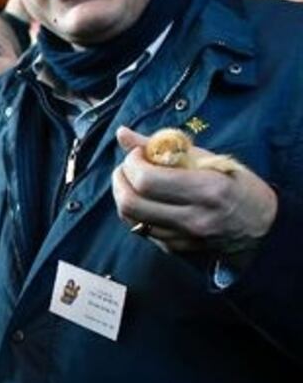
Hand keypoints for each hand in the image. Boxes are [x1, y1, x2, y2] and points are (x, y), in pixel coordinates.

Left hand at [112, 126, 277, 256]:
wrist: (263, 228)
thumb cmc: (239, 187)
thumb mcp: (210, 159)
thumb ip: (163, 146)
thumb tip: (122, 133)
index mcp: (206, 190)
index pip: (147, 180)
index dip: (132, 163)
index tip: (137, 154)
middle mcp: (193, 217)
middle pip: (131, 202)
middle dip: (119, 179)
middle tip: (126, 167)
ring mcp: (183, 237)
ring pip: (131, 218)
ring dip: (123, 195)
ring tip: (132, 181)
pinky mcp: (176, 249)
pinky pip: (141, 230)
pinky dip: (135, 212)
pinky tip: (145, 200)